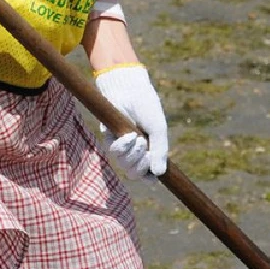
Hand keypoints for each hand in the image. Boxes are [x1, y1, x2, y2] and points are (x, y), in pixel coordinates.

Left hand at [94, 63, 168, 178]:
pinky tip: (129, 135)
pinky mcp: (109, 138)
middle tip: (146, 151)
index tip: (153, 175)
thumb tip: (159, 174)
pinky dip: (123, 146)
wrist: (130, 90)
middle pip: (135, 173)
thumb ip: (160, 151)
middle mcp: (135, 151)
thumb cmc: (147, 108)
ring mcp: (121, 146)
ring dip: (133, 155)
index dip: (149, 177)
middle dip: (141, 166)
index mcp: (149, 150)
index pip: (147, 174)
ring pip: (124, 165)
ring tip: (139, 139)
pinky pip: (114, 152)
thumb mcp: (158, 130)